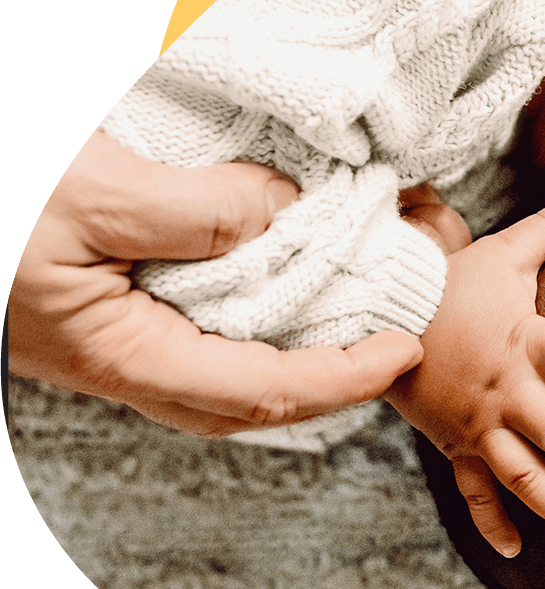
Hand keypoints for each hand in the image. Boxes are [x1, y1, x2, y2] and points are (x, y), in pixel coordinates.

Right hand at [8, 132, 424, 434]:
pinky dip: (252, 305)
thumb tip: (285, 212)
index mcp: (123, 354)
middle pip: (252, 395)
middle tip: (394, 328)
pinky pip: (196, 321)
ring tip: (351, 300)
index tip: (404, 349)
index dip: (346, 376)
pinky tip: (278, 269)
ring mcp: (111, 337)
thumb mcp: (95, 193)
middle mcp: (122, 359)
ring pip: (225, 362)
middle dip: (332, 373)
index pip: (265, 390)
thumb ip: (200, 212)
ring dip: (295, 341)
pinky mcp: (102, 303)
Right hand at [384, 191, 544, 557]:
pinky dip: (490, 523)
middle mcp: (504, 392)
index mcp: (523, 343)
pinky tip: (515, 551)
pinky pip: (473, 492)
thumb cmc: (450, 282)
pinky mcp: (455, 445)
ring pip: (522, 477)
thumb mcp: (504, 252)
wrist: (376, 312)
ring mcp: (478, 426)